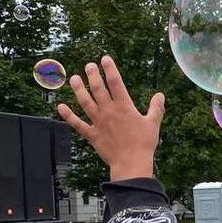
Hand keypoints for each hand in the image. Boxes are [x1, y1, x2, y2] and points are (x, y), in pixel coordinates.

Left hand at [57, 56, 164, 180]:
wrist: (131, 163)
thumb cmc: (144, 144)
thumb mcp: (153, 124)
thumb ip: (156, 108)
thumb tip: (160, 95)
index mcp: (124, 107)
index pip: (116, 83)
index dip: (110, 69)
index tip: (105, 59)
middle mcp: (109, 112)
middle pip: (98, 89)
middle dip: (92, 75)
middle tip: (89, 65)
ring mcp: (99, 123)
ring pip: (85, 102)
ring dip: (78, 89)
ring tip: (73, 79)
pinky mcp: (92, 135)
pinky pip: (77, 124)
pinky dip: (68, 115)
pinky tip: (61, 106)